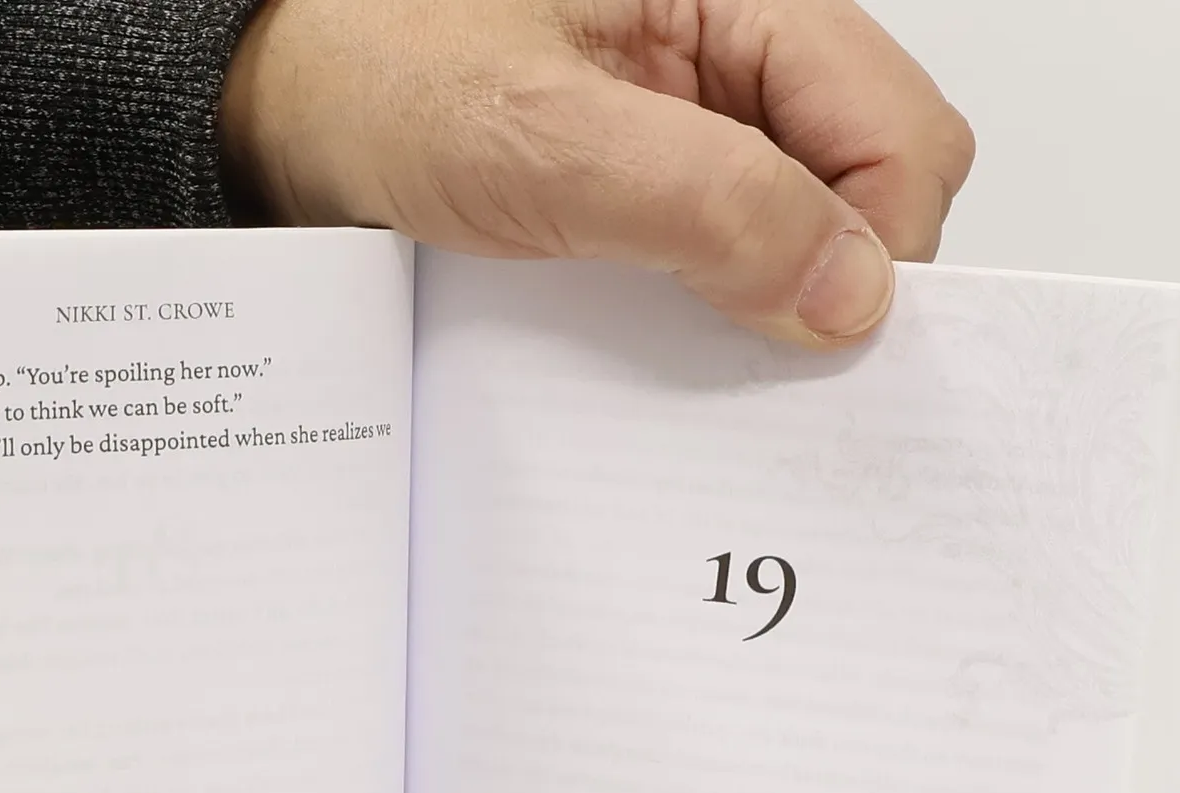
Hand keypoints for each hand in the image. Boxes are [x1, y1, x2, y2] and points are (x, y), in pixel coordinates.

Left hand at [223, 0, 973, 345]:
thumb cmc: (380, 72)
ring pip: (805, 226)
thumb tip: (851, 291)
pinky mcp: (654, 178)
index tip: (821, 338)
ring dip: (768, 303)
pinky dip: (710, 310)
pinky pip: (726, 252)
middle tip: (757, 356)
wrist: (280, 99)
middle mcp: (737, 49)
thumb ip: (710, 207)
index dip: (881, 244)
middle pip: (871, 179)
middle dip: (834, 277)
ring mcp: (700, 119)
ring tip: (695, 352)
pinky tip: (660, 342)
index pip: (898, 130)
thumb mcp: (547, 143)